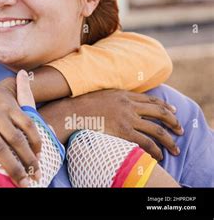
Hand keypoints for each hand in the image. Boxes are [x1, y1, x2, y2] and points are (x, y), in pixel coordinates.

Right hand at [39, 89, 183, 160]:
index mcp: (123, 94)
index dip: (164, 106)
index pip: (150, 99)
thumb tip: (116, 102)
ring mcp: (127, 118)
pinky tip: (159, 156)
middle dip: (173, 122)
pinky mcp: (123, 132)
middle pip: (159, 112)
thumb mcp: (98, 94)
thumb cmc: (78, 105)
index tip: (172, 112)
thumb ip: (111, 97)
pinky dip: (155, 150)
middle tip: (180, 130)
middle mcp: (128, 104)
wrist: (69, 113)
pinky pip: (146, 142)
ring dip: (169, 140)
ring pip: (157, 129)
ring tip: (175, 148)